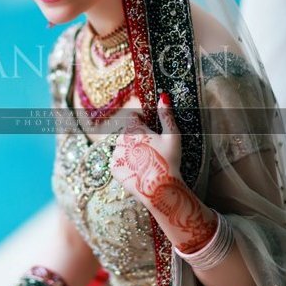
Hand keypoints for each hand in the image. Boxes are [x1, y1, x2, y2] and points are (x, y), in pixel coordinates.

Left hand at [111, 92, 182, 206]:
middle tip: (152, 149)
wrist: (159, 189)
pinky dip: (126, 163)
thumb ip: (166, 115)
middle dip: (137, 137)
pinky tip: (138, 169)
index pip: (132, 117)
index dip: (142, 120)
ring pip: (122, 147)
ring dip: (131, 150)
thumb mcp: (172, 135)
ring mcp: (115, 155)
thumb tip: (163, 96)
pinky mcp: (113, 169)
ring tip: (146, 161)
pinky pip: (118, 161)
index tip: (151, 129)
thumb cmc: (168, 160)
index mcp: (133, 129)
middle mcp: (120, 140)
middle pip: (127, 133)